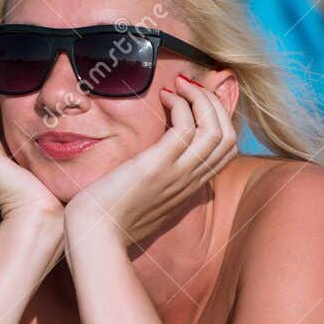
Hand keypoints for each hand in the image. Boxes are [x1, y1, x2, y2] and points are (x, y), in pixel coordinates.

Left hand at [64, 75, 237, 246]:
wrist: (94, 237)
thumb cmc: (111, 218)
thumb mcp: (145, 200)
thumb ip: (159, 183)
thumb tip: (157, 162)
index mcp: (189, 188)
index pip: (226, 151)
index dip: (219, 120)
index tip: (194, 104)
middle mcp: (190, 181)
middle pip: (229, 137)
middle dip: (214, 104)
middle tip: (188, 87)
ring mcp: (177, 174)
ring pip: (216, 130)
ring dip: (200, 98)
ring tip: (178, 86)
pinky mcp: (157, 166)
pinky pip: (186, 128)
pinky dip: (180, 105)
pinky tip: (163, 97)